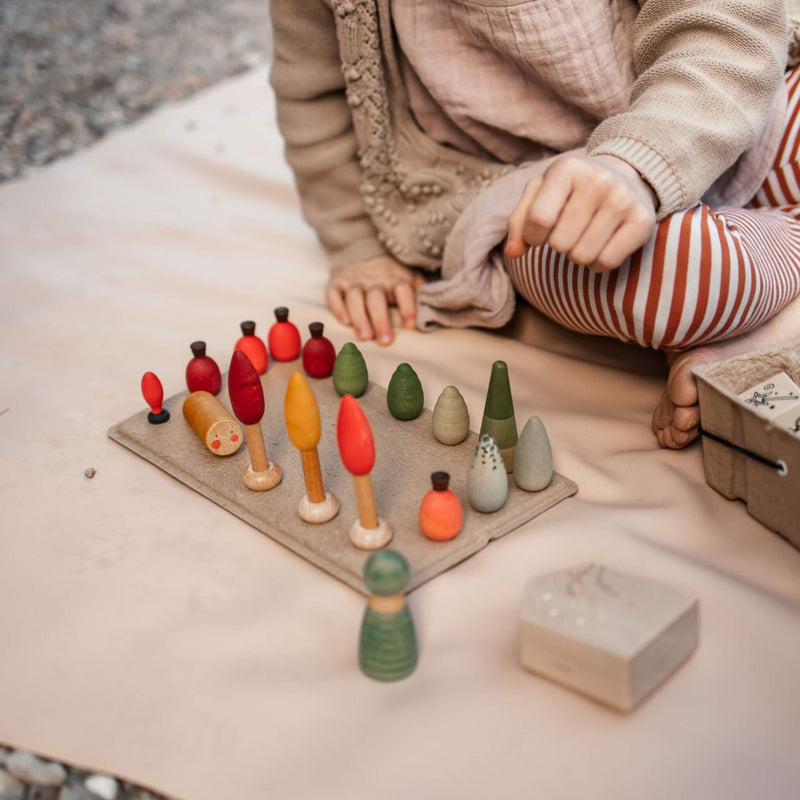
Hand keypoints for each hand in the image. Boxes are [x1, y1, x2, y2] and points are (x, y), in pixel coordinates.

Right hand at [326, 254, 424, 344]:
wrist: (361, 248)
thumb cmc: (391, 273)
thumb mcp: (410, 277)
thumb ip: (421, 293)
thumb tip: (434, 314)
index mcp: (396, 278)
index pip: (403, 291)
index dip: (408, 307)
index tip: (411, 326)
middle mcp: (374, 279)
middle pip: (377, 298)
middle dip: (381, 320)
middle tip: (386, 341)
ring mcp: (354, 281)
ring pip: (355, 297)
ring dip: (360, 317)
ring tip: (365, 336)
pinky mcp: (336, 283)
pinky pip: (334, 295)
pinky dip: (338, 308)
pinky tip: (345, 322)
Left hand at [505, 154, 657, 270]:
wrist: (626, 173)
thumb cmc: (571, 189)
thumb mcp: (540, 193)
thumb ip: (519, 222)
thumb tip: (513, 253)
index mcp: (566, 169)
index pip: (538, 220)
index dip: (532, 237)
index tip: (539, 233)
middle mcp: (598, 181)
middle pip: (560, 243)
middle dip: (558, 244)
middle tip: (569, 229)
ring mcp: (623, 200)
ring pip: (582, 257)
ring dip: (577, 255)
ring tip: (585, 235)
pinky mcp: (643, 222)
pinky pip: (607, 263)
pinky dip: (597, 263)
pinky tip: (601, 245)